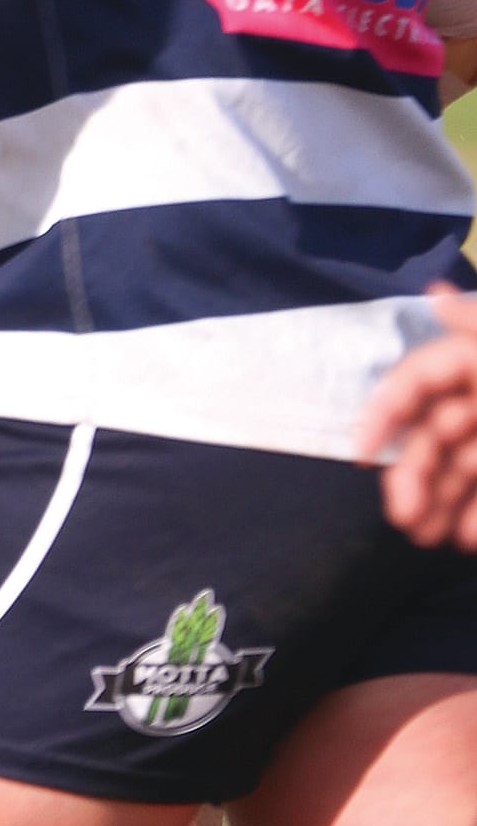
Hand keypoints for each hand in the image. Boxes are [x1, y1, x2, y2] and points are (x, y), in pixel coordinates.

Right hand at [361, 283, 476, 546]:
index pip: (416, 381)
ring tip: (427, 537)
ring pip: (455, 470)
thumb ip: (474, 326)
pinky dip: (472, 516)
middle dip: (412, 475)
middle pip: (432, 436)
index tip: (360, 452)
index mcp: (474, 365)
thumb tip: (435, 287)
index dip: (386, 412)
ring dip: (436, 503)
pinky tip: (465, 537)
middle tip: (402, 517)